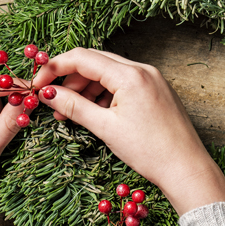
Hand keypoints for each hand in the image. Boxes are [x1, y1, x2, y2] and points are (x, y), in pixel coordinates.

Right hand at [31, 47, 224, 213]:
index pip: (82, 57)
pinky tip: (94, 113)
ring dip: (86, 88)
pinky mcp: (156, 90)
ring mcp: (152, 78)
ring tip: (70, 114)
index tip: (37, 84)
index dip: (54, 68)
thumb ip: (74, 106)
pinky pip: (123, 83)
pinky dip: (105, 94)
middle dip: (70, 79)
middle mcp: (143, 69)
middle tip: (52, 101)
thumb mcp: (105, 128)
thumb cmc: (149, 151)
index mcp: (130, 75)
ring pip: (109, 73)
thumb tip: (47, 94)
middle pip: (95, 62)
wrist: (186, 168)